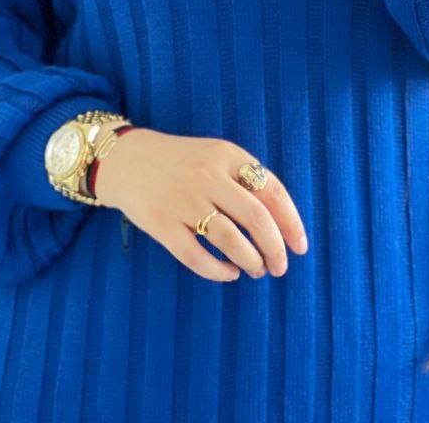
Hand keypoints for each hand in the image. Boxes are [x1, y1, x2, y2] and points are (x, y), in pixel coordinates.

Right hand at [93, 127, 309, 283]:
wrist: (127, 160)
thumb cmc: (183, 162)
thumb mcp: (216, 155)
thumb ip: (246, 179)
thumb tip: (283, 222)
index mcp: (226, 154)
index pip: (271, 190)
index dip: (291, 222)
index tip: (301, 247)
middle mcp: (207, 175)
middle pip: (256, 218)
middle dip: (275, 248)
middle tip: (280, 267)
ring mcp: (183, 200)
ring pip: (230, 240)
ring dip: (251, 261)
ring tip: (257, 269)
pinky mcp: (161, 224)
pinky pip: (196, 256)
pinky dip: (219, 271)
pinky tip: (229, 273)